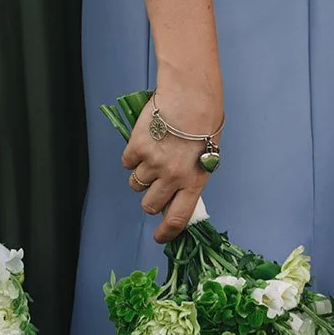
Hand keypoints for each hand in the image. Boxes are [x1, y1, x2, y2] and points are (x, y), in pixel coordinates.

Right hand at [123, 83, 221, 243]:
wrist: (190, 97)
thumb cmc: (204, 125)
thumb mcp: (206, 157)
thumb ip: (191, 178)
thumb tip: (177, 195)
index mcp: (194, 182)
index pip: (177, 218)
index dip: (166, 232)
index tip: (159, 237)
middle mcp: (172, 177)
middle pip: (149, 204)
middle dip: (149, 200)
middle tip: (154, 186)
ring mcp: (153, 163)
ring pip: (136, 184)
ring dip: (141, 175)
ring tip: (153, 156)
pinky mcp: (137, 147)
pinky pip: (127, 162)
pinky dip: (132, 156)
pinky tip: (145, 142)